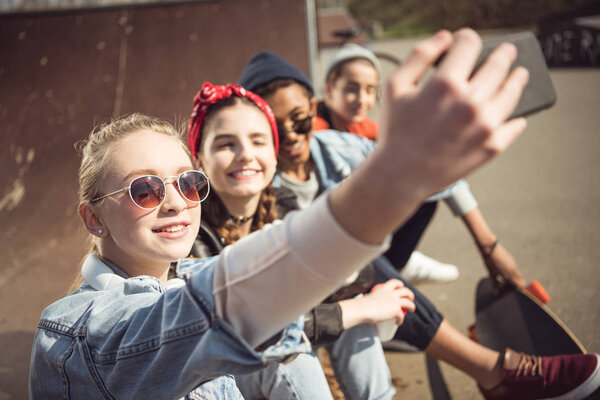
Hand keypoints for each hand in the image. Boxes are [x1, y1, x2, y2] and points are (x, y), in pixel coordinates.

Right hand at [328, 28, 528, 246]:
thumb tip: (445, 37)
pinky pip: (514, 126)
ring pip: (512, 92)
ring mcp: (485, 125)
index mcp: (446, 84)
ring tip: (520, 75)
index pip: (469, 44)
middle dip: (503, 54)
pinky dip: (517, 118)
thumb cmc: (396, 131)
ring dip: (518, 79)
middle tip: (507, 52)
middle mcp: (470, 102)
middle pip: (498, 64)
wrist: (400, 175)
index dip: (467, 38)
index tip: (467, 41)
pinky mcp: (492, 146)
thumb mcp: (395, 87)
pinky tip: (517, 115)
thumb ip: (418, 56)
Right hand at [361, 279, 415, 324]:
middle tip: (410, 298)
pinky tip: (398, 322)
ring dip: (412, 306)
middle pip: (406, 291)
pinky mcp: (397, 310)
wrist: (364, 310)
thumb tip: (368, 299)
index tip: (401, 287)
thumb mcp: (369, 296)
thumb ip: (372, 297)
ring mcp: (395, 301)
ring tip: (411, 309)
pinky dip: (401, 320)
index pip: (395, 282)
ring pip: (409, 302)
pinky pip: (402, 316)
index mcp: (385, 288)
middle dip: (410, 294)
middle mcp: (392, 293)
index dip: (400, 285)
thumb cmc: (363, 305)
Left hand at [481, 241, 525, 290]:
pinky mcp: (511, 260)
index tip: (516, 292)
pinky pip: (514, 269)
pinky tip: (503, 273)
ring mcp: (514, 264)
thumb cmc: (490, 262)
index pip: (520, 285)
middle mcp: (514, 270)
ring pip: (518, 274)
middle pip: (521, 280)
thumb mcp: (492, 274)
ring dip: (515, 278)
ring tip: (505, 281)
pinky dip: (512, 273)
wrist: (490, 248)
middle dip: (518, 284)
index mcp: (510, 275)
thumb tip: (496, 294)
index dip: (519, 289)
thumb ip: (495, 284)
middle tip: (511, 288)